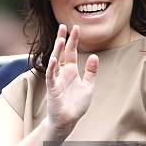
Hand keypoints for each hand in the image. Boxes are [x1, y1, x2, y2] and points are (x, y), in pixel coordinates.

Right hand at [45, 24, 98, 138]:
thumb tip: (95, 56)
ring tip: (60, 38)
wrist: (68, 120)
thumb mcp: (88, 86)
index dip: (73, 40)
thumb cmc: (76, 105)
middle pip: (61, 53)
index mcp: (71, 71)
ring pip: (55, 62)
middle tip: (63, 25)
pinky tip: (54, 59)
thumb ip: (91, 72)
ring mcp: (56, 80)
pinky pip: (51, 77)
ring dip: (57, 50)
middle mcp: (62, 73)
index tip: (75, 27)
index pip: (71, 52)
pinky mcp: (52, 89)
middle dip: (62, 39)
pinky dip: (52, 68)